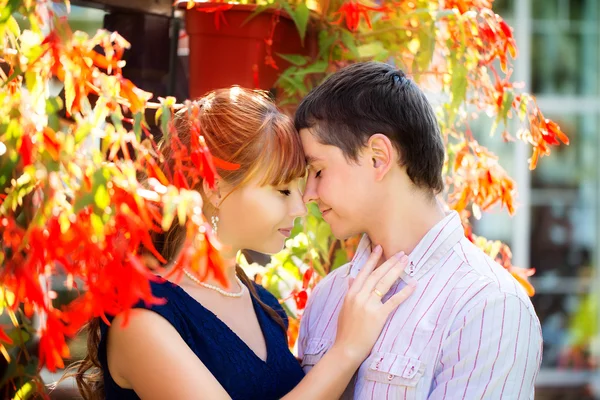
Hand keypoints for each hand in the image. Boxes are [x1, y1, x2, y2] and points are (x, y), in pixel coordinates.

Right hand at [333, 245, 414, 363]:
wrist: (346, 348)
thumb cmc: (345, 330)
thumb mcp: (344, 308)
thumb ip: (349, 292)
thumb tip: (351, 279)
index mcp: (351, 293)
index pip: (363, 272)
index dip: (372, 259)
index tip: (379, 247)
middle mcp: (359, 296)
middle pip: (377, 274)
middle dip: (389, 262)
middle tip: (401, 253)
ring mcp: (368, 305)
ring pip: (385, 283)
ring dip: (397, 271)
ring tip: (406, 261)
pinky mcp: (378, 316)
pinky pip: (394, 301)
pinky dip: (405, 292)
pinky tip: (413, 285)